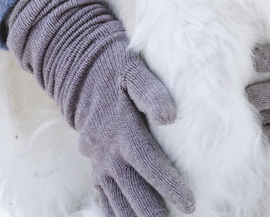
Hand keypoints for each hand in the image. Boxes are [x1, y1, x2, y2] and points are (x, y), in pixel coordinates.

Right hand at [6, 0, 194, 216]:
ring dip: (134, 216)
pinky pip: (103, 194)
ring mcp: (98, 160)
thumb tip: (172, 116)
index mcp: (121, 128)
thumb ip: (152, 91)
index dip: (169, 184)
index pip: (148, 163)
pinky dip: (114, 211)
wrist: (80, 68)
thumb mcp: (134, 68)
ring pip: (116, 198)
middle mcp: (107, 150)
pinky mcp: (94, 162)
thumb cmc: (115, 67)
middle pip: (132, 190)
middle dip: (154, 211)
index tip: (189, 201)